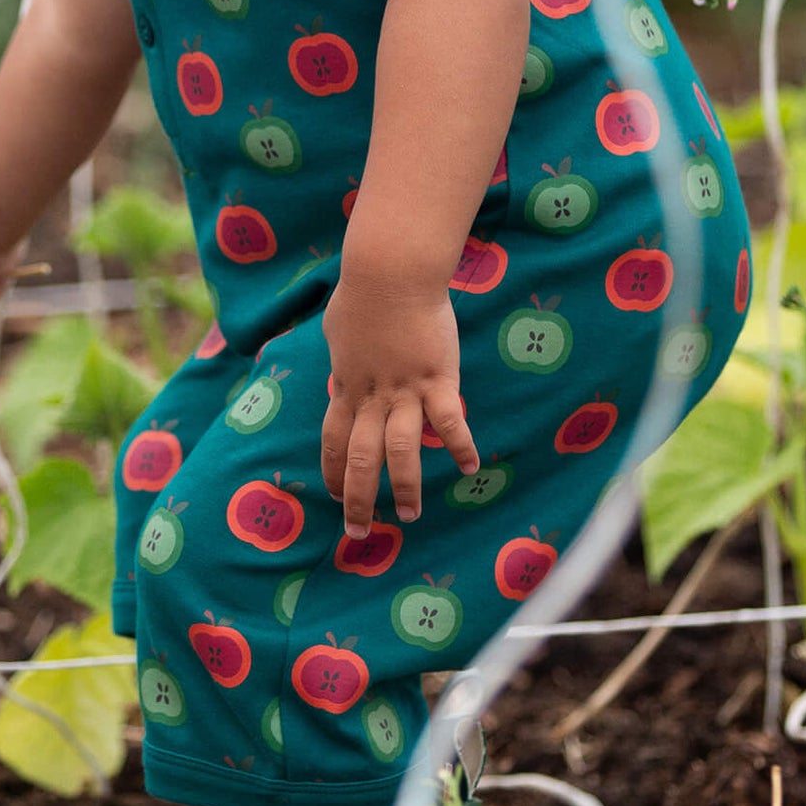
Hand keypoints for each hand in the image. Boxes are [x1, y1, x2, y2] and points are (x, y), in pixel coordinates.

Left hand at [321, 270, 478, 536]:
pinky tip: (471, 467)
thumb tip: (342, 367)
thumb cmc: (361, 294)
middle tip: (359, 532)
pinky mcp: (437, 378)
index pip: (334, 440)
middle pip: (361, 457)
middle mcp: (372, 396)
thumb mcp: (339, 331)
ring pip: (400, 449)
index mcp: (346, 386)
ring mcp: (405, 390)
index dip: (335, 471)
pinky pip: (449, 420)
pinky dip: (460, 445)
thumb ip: (344, 357)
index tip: (335, 497)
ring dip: (405, 486)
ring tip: (410, 516)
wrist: (390, 273)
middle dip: (359, 499)